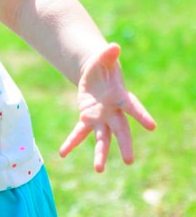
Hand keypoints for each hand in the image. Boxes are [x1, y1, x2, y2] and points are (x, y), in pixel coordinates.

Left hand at [59, 42, 155, 171]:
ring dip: (100, 154)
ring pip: (102, 138)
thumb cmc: (103, 66)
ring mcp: (101, 117)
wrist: (96, 74)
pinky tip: (63, 153)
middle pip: (121, 130)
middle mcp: (114, 111)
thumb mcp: (103, 58)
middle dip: (124, 145)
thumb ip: (107, 54)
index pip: (133, 107)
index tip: (152, 126)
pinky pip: (80, 132)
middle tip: (128, 161)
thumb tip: (113, 46)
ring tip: (98, 170)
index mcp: (121, 96)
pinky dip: (72, 142)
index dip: (142, 116)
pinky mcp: (88, 118)